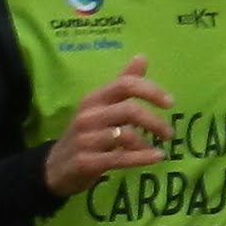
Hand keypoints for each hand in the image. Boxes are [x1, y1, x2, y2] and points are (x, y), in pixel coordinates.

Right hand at [38, 57, 173, 196]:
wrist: (55, 168)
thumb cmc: (85, 134)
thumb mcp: (100, 106)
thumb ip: (122, 84)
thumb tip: (142, 57)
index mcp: (94, 98)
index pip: (125, 85)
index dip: (150, 90)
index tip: (170, 103)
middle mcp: (88, 115)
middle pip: (128, 111)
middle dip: (154, 122)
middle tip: (169, 133)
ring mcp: (86, 139)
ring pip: (125, 135)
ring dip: (147, 143)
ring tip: (158, 149)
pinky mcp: (86, 162)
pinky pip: (119, 158)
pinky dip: (142, 158)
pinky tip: (157, 157)